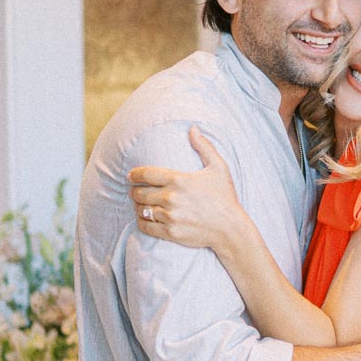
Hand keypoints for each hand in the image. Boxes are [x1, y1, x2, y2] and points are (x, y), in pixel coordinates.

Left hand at [128, 126, 243, 249]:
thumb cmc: (225, 197)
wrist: (230, 229)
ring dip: (138, 207)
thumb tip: (193, 128)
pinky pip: (146, 226)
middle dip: (135, 191)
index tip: (130, 175)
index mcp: (178, 180)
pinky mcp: (170, 232)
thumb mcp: (219, 167)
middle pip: (139, 193)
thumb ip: (204, 146)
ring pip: (141, 210)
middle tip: (136, 191)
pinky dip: (142, 222)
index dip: (134, 174)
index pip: (145, 174)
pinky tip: (145, 219)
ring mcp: (170, 216)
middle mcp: (171, 197)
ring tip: (141, 205)